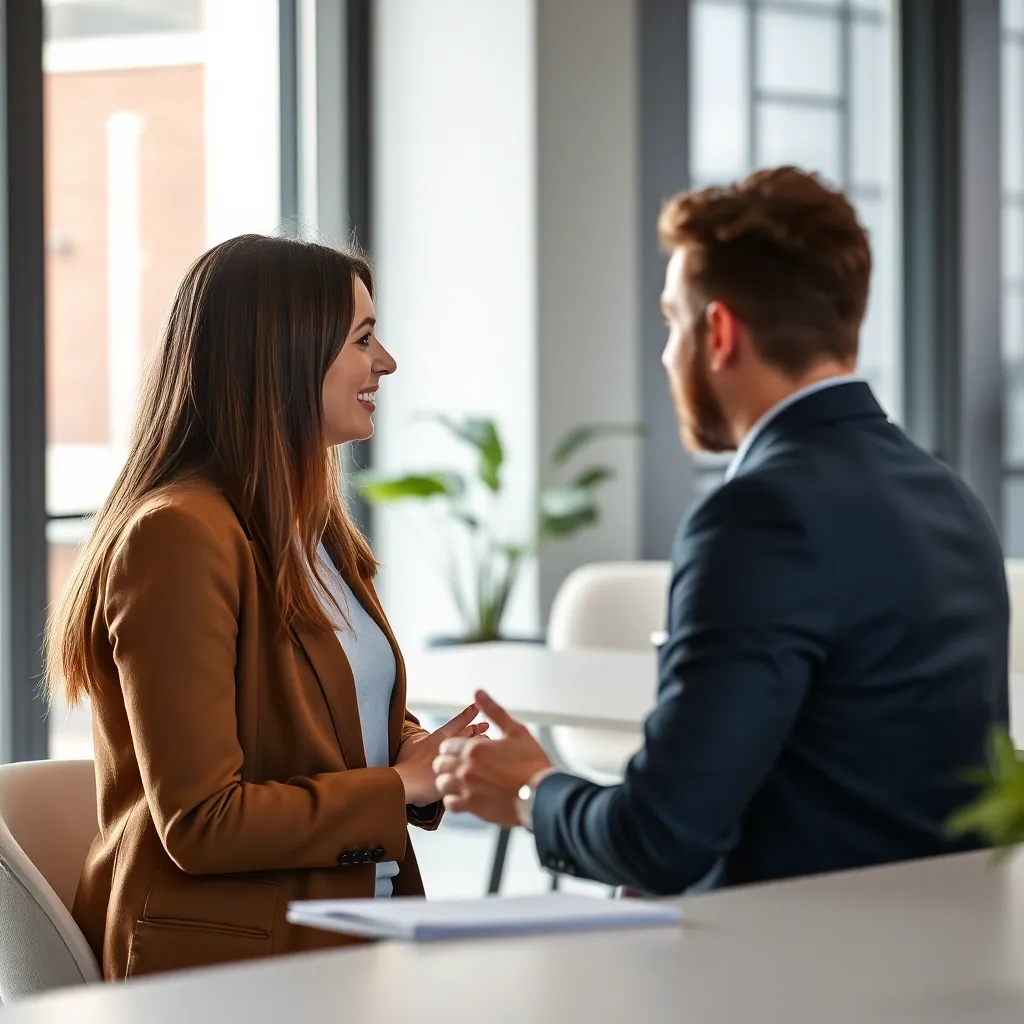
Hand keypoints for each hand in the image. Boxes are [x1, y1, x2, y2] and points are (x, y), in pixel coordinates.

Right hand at [393, 705, 487, 806]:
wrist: (404, 783)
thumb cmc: (405, 763)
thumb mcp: (411, 743)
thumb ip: (423, 736)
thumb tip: (427, 734)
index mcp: (439, 737)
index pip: (457, 722)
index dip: (467, 714)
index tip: (476, 707)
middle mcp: (451, 748)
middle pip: (468, 736)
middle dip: (477, 729)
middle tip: (485, 724)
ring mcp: (455, 763)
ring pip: (472, 751)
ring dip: (481, 744)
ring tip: (487, 740)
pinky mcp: (457, 778)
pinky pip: (470, 768)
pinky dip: (478, 763)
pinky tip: (483, 763)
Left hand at [432, 690, 551, 827]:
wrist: (542, 794)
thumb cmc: (532, 763)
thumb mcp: (515, 730)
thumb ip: (493, 711)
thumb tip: (478, 693)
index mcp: (475, 748)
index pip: (447, 746)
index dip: (453, 747)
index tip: (461, 751)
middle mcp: (467, 768)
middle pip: (440, 764)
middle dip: (447, 763)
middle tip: (459, 766)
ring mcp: (468, 789)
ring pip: (442, 784)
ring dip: (448, 782)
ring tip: (460, 781)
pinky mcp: (473, 807)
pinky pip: (450, 805)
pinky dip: (454, 801)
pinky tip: (464, 797)